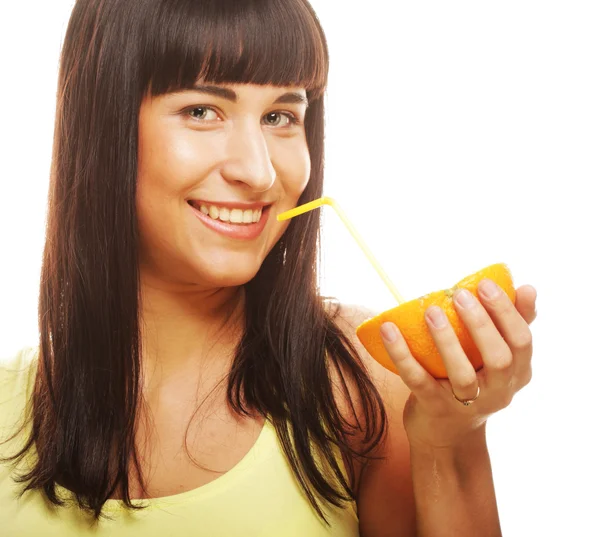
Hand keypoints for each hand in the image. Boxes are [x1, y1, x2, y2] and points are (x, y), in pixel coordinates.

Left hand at [379, 280, 536, 449]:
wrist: (447, 436)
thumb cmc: (473, 382)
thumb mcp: (496, 359)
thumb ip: (510, 324)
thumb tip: (527, 287)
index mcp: (517, 373)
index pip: (522, 341)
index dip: (508, 312)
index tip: (487, 283)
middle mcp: (498, 391)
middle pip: (499, 359)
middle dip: (481, 325)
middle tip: (461, 294)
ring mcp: (466, 403)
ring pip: (462, 375)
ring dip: (446, 341)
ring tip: (431, 312)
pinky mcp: (434, 408)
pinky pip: (417, 380)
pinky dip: (402, 354)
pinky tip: (388, 329)